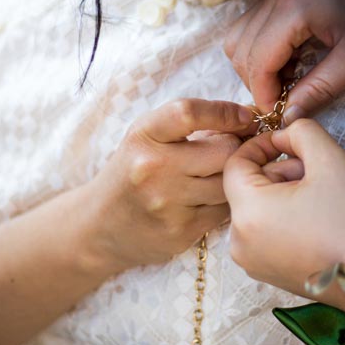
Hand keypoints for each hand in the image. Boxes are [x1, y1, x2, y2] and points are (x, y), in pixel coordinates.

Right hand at [92, 99, 255, 270]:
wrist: (98, 225)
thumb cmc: (133, 171)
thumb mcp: (147, 136)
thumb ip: (188, 123)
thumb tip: (247, 118)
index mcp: (144, 136)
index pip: (189, 113)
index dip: (225, 112)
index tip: (245, 116)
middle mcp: (153, 168)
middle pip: (224, 152)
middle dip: (239, 147)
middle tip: (240, 148)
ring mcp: (167, 204)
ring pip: (230, 184)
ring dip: (236, 177)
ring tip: (226, 173)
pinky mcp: (180, 232)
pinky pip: (223, 212)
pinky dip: (226, 202)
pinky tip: (213, 197)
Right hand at [224, 0, 344, 120]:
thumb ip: (321, 87)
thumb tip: (289, 115)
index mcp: (295, 7)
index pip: (257, 61)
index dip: (263, 94)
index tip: (278, 112)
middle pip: (241, 50)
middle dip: (257, 81)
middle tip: (284, 98)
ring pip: (238, 37)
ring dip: (255, 65)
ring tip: (287, 77)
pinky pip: (250, 24)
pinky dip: (260, 48)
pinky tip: (289, 58)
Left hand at [224, 118, 344, 299]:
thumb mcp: (331, 160)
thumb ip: (302, 132)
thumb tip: (284, 134)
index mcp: (248, 212)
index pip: (235, 163)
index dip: (261, 144)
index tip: (290, 141)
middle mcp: (239, 241)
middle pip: (248, 186)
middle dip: (280, 170)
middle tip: (318, 172)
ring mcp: (252, 262)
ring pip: (258, 209)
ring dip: (285, 193)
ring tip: (322, 197)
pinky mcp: (267, 273)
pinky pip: (266, 233)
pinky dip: (285, 218)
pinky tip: (318, 220)